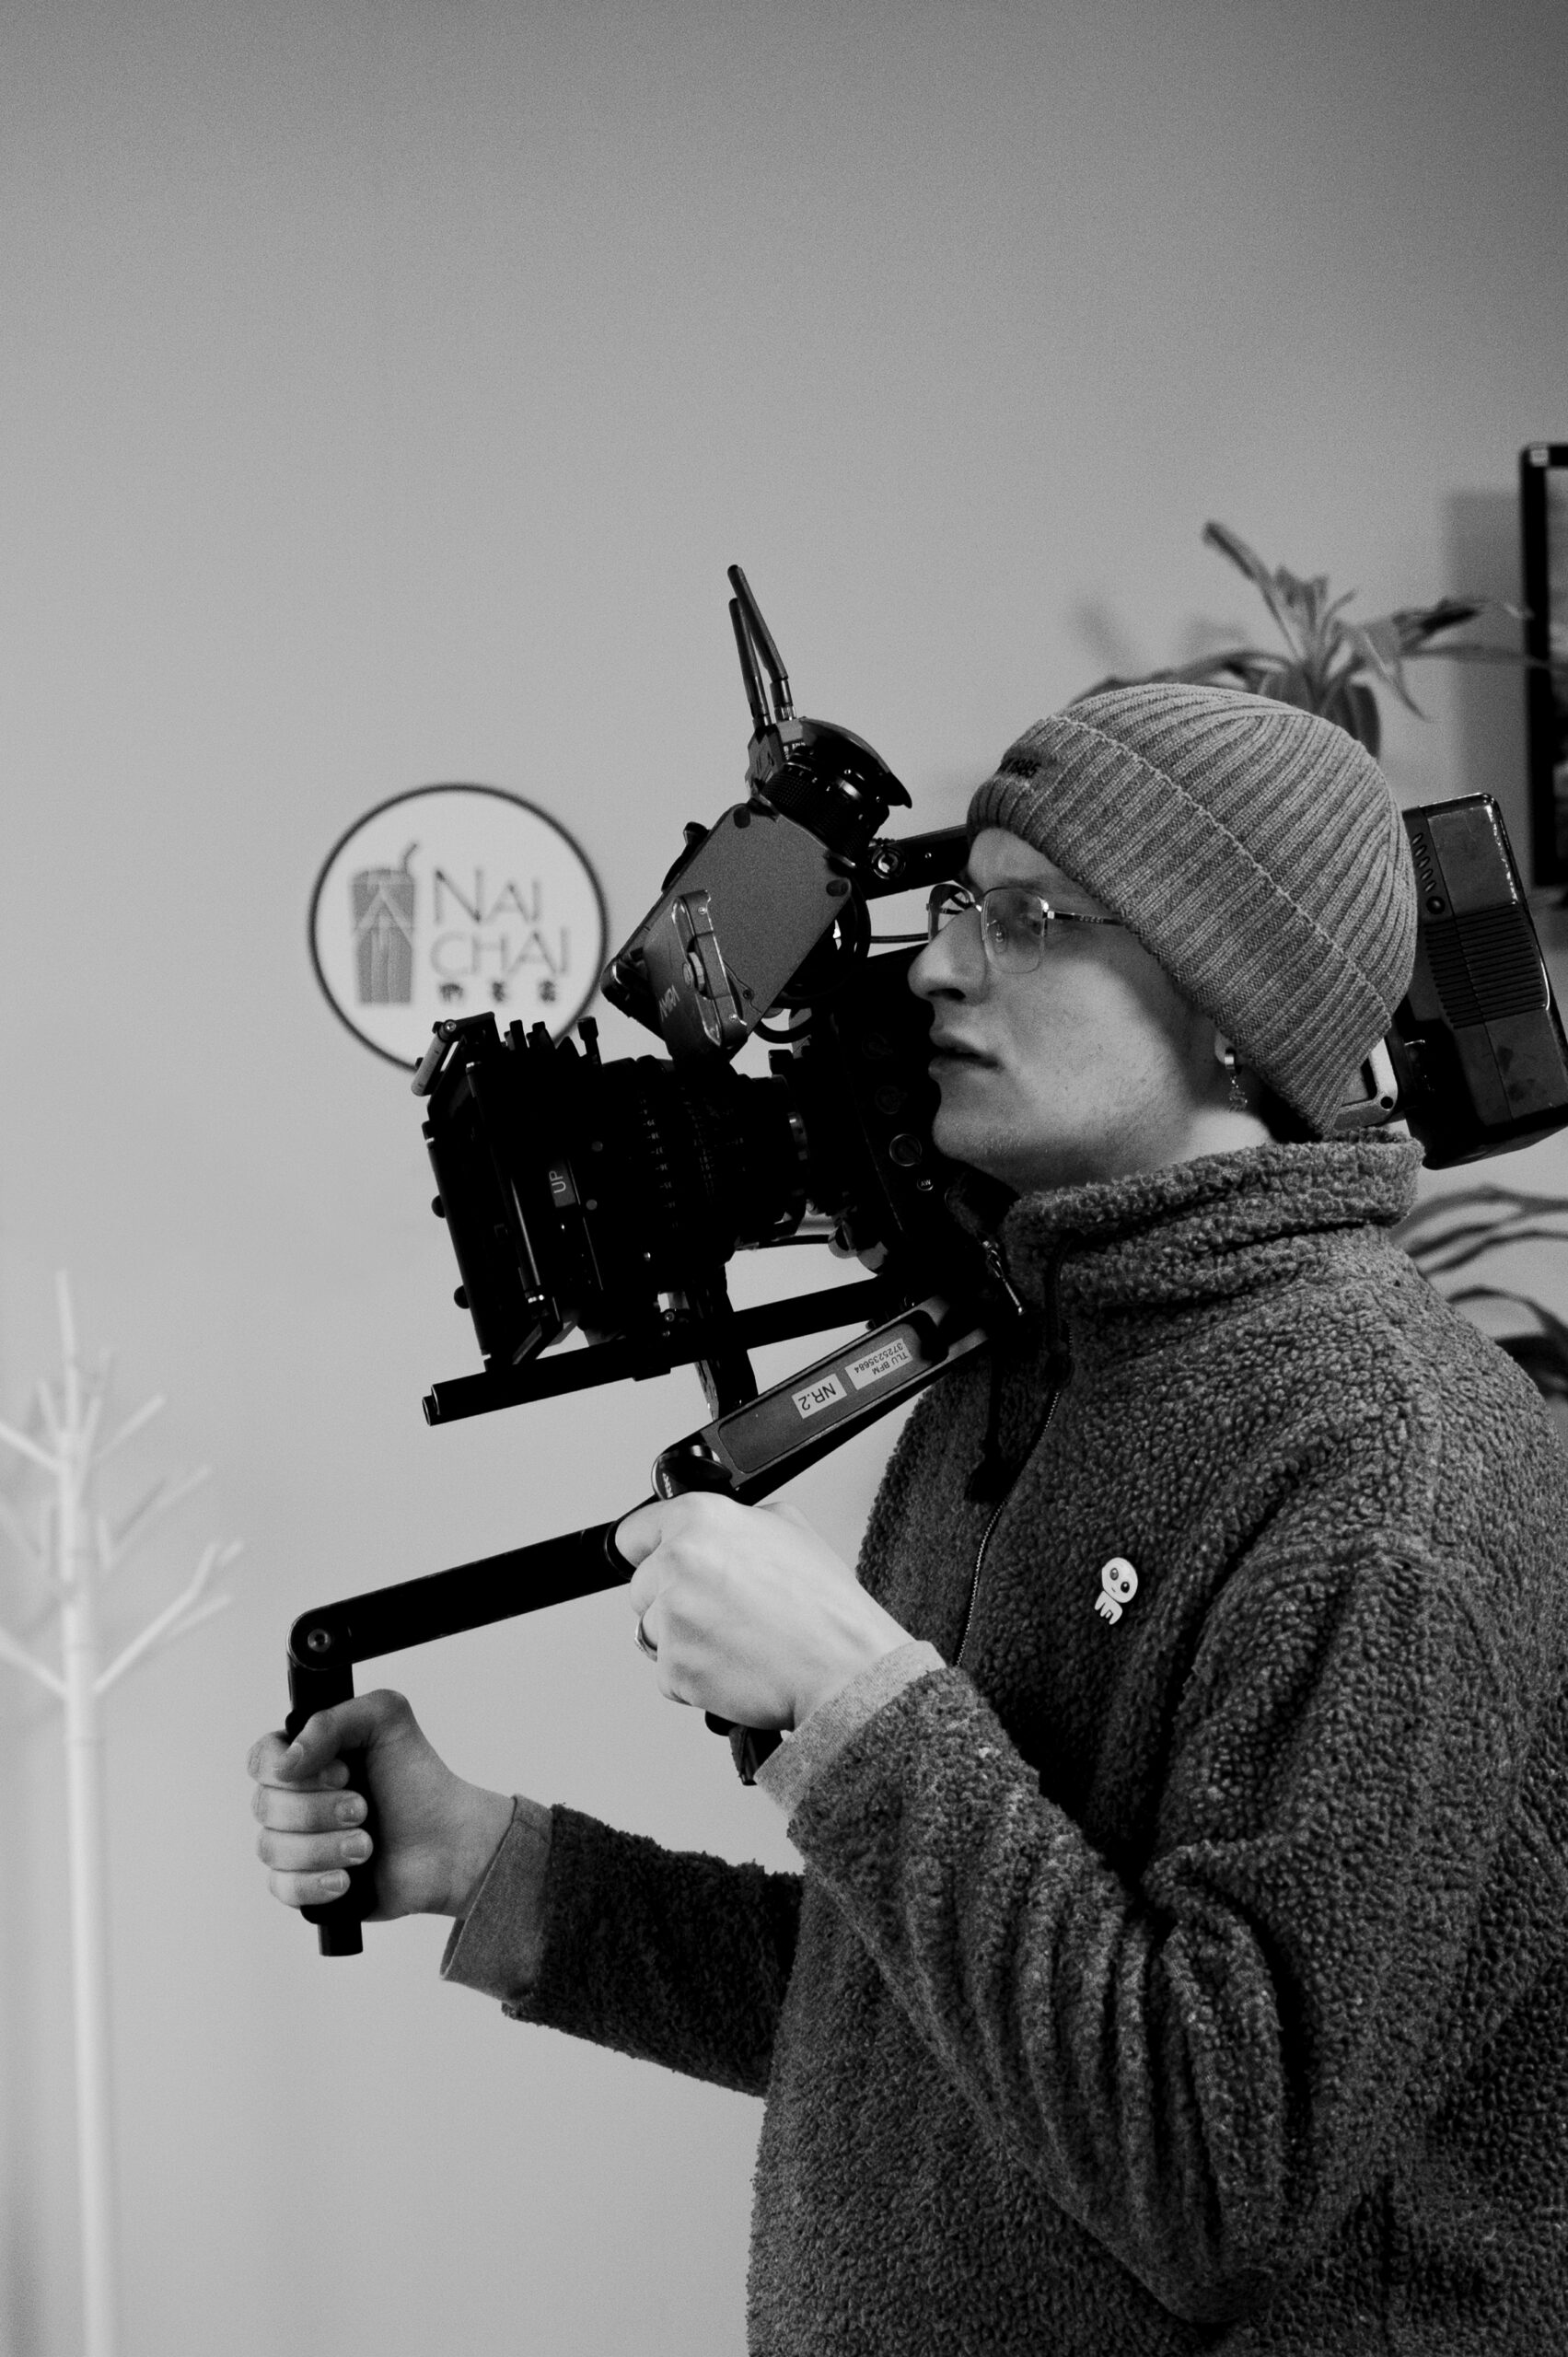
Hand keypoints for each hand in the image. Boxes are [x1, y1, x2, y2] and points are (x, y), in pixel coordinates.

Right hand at [248, 1688, 514, 1921]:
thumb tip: (286, 1763)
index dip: (290, 1771)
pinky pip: (282, 1888)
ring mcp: (296, 1844)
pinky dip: (315, 1883)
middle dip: (319, 1810)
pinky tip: (346, 1879)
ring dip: (325, 1847)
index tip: (342, 1774)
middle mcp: (293, 1800)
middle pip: (264, 1806)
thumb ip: (331, 1720)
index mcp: (305, 1758)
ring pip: (271, 1849)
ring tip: (367, 1846)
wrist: (447, 1842)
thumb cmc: (418, 1779)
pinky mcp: (305, 1885)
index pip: (260, 1759)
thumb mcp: (385, 1718)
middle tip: (364, 1809)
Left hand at [617, 1495, 911, 1730]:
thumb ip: (739, 1521)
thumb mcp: (791, 1528)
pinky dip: (693, 1678)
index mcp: (699, 1520)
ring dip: (683, 1642)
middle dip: (672, 1602)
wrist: (844, 1670)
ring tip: (735, 1642)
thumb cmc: (826, 1608)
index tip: (654, 1564)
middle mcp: (677, 1563)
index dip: (648, 1552)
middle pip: (642, 1589)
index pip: (633, 1534)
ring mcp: (672, 1619)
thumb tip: (720, 1529)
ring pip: (652, 1633)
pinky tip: (734, 1667)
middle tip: (722, 1613)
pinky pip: (668, 1675)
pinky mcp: (674, 1668)